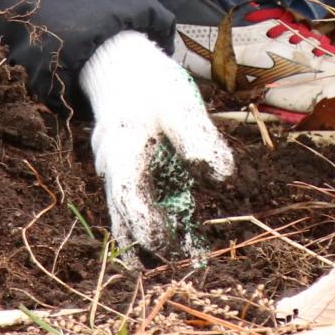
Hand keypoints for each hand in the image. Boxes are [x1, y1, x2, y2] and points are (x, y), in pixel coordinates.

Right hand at [80, 30, 235, 262]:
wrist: (120, 66)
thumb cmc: (151, 83)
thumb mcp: (181, 102)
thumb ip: (200, 138)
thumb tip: (221, 176)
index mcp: (124, 149)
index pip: (130, 196)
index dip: (147, 224)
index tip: (169, 245)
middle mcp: (112, 166)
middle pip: (124, 213)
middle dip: (145, 242)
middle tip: (174, 266)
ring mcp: (113, 170)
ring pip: (122, 213)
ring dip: (141, 239)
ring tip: (162, 269)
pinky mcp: (123, 171)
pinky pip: (128, 204)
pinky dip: (141, 224)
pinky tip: (159, 243)